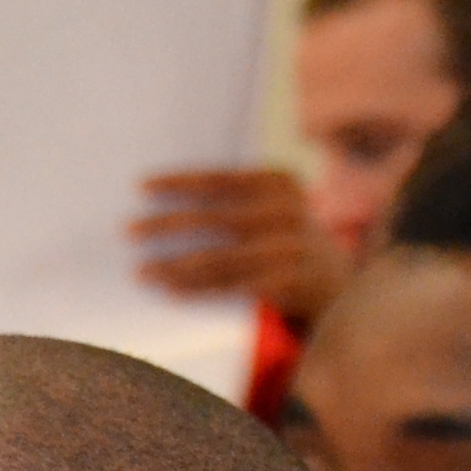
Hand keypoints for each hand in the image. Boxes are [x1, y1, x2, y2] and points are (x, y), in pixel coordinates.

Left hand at [130, 164, 343, 317]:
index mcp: (280, 182)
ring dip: (176, 265)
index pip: (220, 179)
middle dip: (167, 225)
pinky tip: (171, 291)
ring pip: (221, 257)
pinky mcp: (290, 284)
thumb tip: (163, 203)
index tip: (140, 186)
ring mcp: (292, 248)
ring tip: (142, 271)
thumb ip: (232, 200)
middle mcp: (288, 211)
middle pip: (215, 217)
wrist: (342, 283)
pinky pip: (233, 287)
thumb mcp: (271, 208)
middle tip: (128, 231)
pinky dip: (200, 289)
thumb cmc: (286, 239)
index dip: (178, 181)